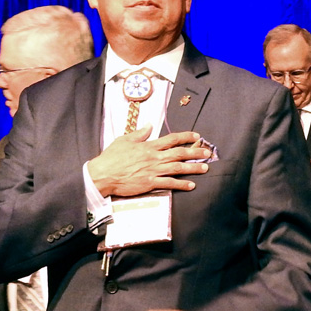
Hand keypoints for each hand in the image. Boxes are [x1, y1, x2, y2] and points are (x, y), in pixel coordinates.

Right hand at [86, 127, 210, 197]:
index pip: (171, 139)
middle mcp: (154, 158)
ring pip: (178, 168)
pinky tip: (191, 185)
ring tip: (205, 168)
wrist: (103, 174)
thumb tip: (150, 125)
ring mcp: (153, 171)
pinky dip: (181, 184)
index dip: (186, 136)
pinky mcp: (150, 183)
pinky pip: (169, 183)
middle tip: (207, 153)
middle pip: (179, 153)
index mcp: (148, 146)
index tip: (196, 135)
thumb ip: (140, 133)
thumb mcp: (124, 140)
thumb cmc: (112, 158)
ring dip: (193, 168)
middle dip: (195, 152)